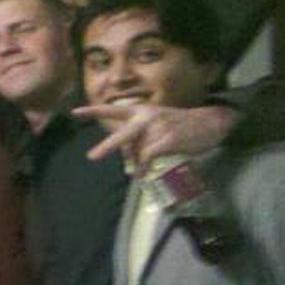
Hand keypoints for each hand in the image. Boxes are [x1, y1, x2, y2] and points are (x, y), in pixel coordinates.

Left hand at [72, 104, 239, 165]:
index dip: (94, 111)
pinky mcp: (168, 139)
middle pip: (123, 133)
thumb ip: (141, 136)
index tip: (75, 113)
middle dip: (108, 146)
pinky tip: (141, 174)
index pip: (114, 109)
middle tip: (92, 157)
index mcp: (142, 110)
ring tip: (142, 166)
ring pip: (139, 151)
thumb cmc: (182, 125)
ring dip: (138, 162)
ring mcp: (159, 127)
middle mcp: (148, 116)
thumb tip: (129, 157)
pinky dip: (143, 167)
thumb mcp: (158, 123)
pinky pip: (149, 157)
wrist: (210, 122)